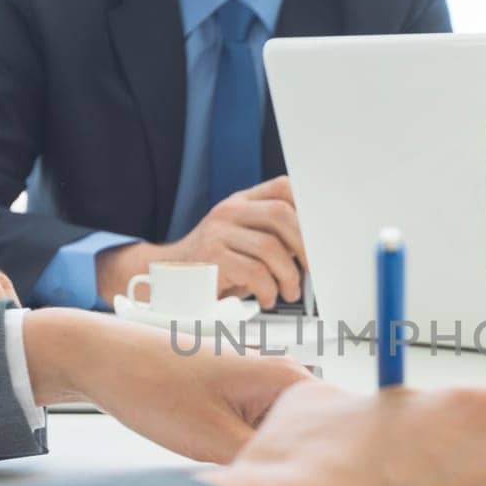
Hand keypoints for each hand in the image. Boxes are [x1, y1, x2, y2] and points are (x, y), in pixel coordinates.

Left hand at [22, 310, 311, 462]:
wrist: (100, 360)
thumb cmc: (148, 383)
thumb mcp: (211, 439)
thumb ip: (264, 462)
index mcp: (285, 378)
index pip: (338, 426)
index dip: (331, 464)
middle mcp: (278, 379)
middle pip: (310, 436)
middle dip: (295, 467)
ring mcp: (256, 390)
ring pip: (280, 439)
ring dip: (267, 462)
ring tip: (246, 480)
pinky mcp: (234, 401)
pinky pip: (257, 435)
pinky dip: (245, 455)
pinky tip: (226, 468)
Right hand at [97, 176, 306, 308]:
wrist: (165, 279)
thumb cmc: (211, 265)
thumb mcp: (240, 240)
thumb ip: (271, 236)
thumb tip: (315, 248)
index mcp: (241, 202)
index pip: (284, 187)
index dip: (308, 209)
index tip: (320, 234)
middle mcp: (229, 211)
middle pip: (282, 214)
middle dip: (305, 247)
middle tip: (310, 269)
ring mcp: (218, 231)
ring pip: (271, 247)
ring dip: (288, 276)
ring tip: (288, 292)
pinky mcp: (211, 258)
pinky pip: (255, 272)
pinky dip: (268, 290)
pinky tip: (266, 298)